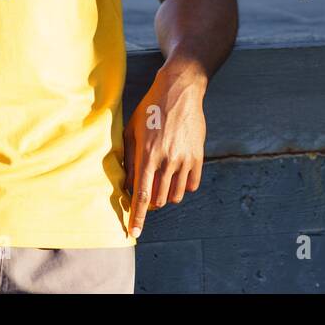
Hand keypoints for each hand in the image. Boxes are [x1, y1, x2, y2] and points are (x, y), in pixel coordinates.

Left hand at [123, 62, 206, 238]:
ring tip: (161, 180)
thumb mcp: (132, 131)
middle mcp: (167, 159)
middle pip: (158, 198)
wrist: (179, 91)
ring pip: (175, 195)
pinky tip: (176, 174)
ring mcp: (185, 159)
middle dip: (151, 201)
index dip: (137, 216)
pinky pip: (191, 185)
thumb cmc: (150, 109)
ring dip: (166, 195)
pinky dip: (182, 186)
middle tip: (147, 189)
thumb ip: (129, 160)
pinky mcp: (198, 156)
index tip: (134, 232)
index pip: (141, 194)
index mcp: (148, 154)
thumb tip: (127, 186)